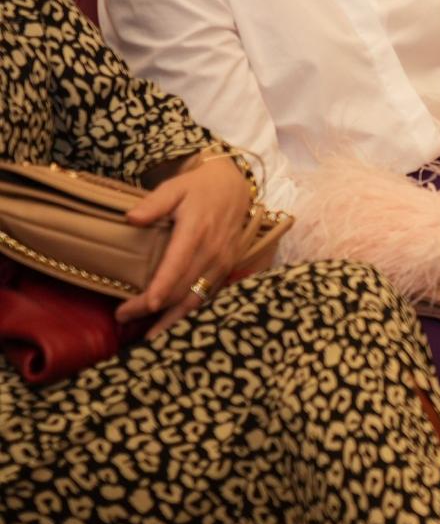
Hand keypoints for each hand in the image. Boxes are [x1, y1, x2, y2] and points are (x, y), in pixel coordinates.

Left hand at [118, 154, 254, 333]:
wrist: (234, 186)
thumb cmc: (198, 188)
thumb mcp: (174, 188)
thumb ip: (154, 203)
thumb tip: (131, 218)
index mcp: (196, 232)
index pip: (177, 265)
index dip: (160, 288)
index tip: (142, 306)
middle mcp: (212, 251)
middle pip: (181, 287)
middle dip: (152, 307)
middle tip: (122, 316)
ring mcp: (222, 261)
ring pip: (196, 297)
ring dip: (173, 318)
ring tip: (150, 337)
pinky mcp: (227, 267)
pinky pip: (207, 294)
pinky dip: (189, 311)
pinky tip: (173, 323)